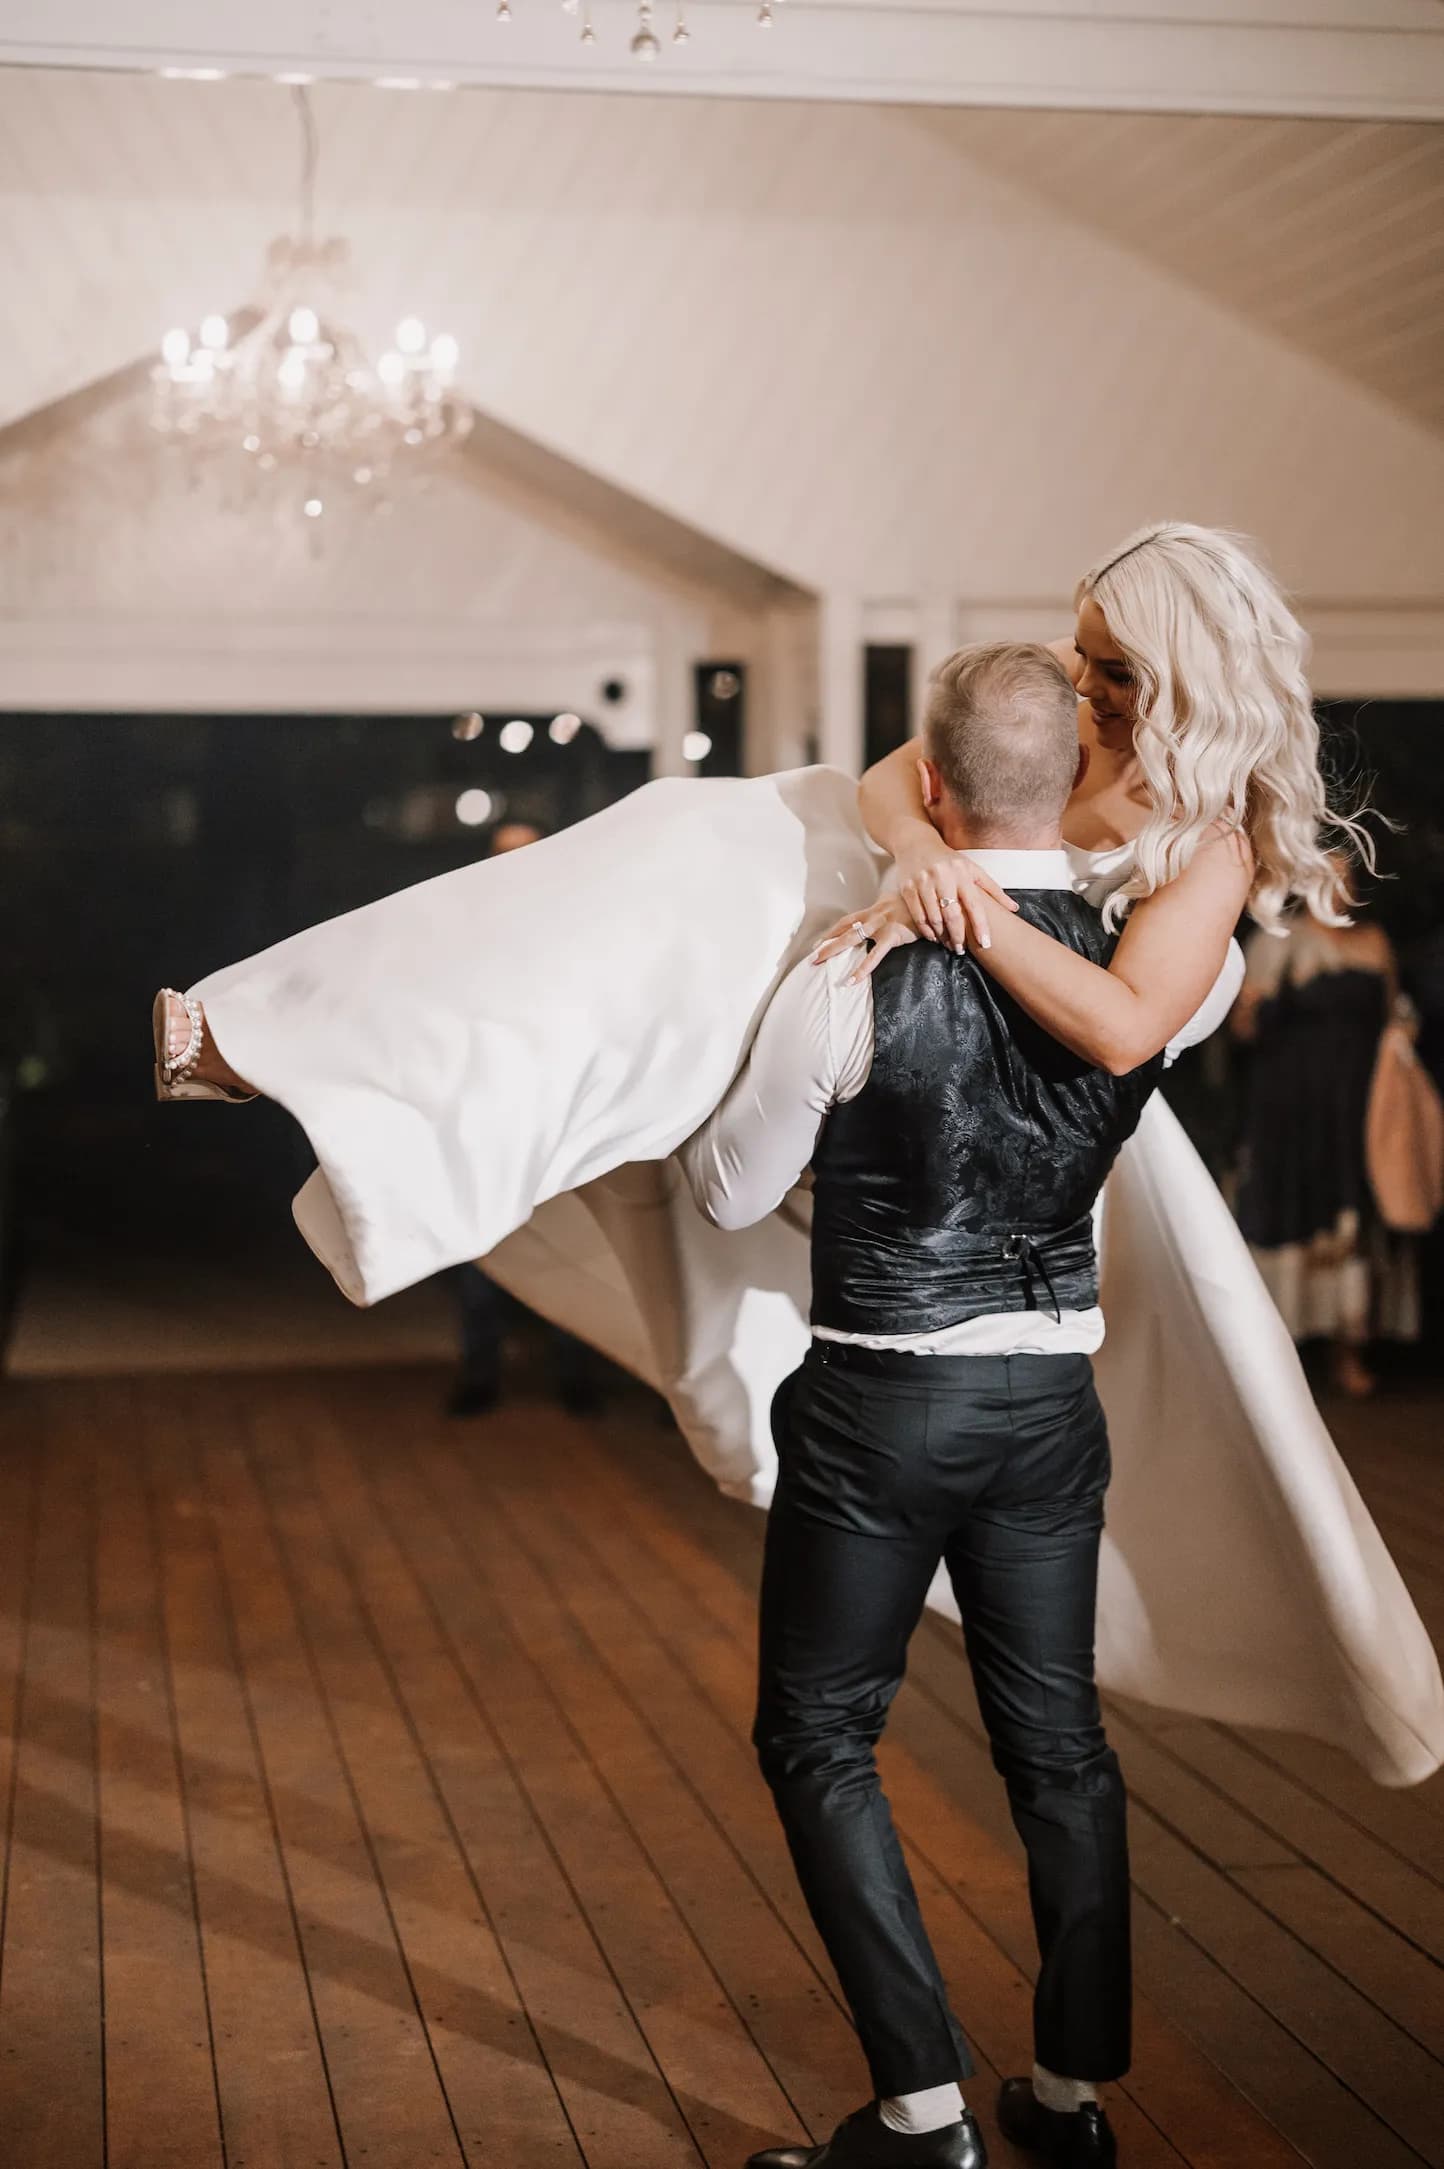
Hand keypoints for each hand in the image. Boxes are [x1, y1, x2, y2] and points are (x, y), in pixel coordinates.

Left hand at [811, 895, 921, 981]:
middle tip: (811, 954)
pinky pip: (875, 955)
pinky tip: (852, 980)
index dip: (832, 931)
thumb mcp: (901, 905)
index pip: (848, 920)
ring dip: (832, 949)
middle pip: (843, 927)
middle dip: (826, 941)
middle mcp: (874, 914)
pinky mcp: (893, 934)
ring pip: (851, 937)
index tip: (820, 941)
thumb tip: (891, 918)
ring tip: (818, 962)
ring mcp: (882, 924)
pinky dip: (862, 969)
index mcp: (875, 909)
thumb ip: (891, 912)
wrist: (936, 900)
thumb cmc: (921, 904)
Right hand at [890, 834, 1019, 950]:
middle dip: (958, 937)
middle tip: (961, 950)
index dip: (980, 926)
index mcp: (962, 873)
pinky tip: (933, 936)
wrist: (916, 843)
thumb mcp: (972, 869)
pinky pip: (918, 916)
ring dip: (942, 936)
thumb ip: (992, 889)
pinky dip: (926, 930)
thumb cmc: (948, 860)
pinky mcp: (907, 888)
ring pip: (934, 918)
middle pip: (952, 915)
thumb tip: (1013, 908)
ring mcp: (923, 882)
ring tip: (948, 944)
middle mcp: (942, 877)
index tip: (986, 943)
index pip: (974, 904)